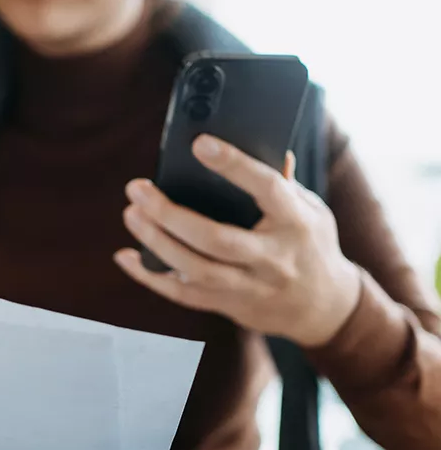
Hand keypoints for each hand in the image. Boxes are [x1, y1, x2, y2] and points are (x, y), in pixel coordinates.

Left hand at [115, 135, 361, 347]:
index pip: (266, 188)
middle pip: (215, 239)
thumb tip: (261, 143)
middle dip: (171, 214)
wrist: (322, 307)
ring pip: (195, 270)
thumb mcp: (311, 209)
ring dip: (156, 243)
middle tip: (137, 189)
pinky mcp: (229, 306)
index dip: (234, 166)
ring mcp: (249, 287)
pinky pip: (184, 294)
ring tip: (131, 214)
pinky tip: (127, 257)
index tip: (200, 144)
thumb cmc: (310, 245)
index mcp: (296, 223)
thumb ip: (283, 182)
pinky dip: (151, 276)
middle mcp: (272, 258)